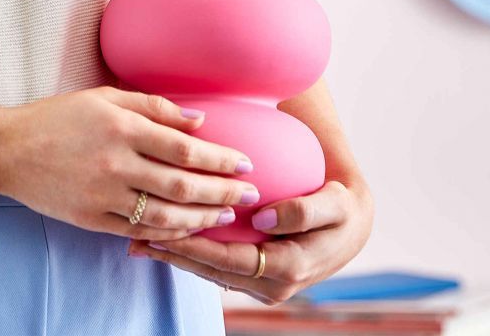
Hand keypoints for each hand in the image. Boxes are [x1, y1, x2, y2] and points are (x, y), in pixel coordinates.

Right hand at [0, 86, 261, 240]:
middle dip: (223, 191)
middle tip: (251, 194)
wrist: (9, 150)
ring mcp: (104, 196)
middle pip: (182, 184)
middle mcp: (116, 163)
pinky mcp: (92, 220)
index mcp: (122, 127)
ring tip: (227, 215)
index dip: (220, 158)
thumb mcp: (104, 98)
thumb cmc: (59, 117)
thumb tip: (198, 120)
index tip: (246, 162)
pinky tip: (189, 229)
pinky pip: (140, 231)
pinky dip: (169, 233)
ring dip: (203, 216)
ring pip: (166, 213)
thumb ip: (153, 106)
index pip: (185, 148)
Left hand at [127, 176, 374, 305]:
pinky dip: (190, 252)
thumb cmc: (342, 208)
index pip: (231, 260)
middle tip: (138, 237)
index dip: (197, 247)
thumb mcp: (335, 205)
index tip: (166, 231)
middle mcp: (271, 284)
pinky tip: (163, 237)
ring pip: (210, 272)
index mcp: (288, 269)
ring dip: (176, 256)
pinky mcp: (254, 274)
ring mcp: (261, 283)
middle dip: (175, 255)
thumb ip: (304, 211)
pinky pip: (217, 265)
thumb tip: (264, 219)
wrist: (352, 225)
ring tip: (138, 239)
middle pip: (212, 271)